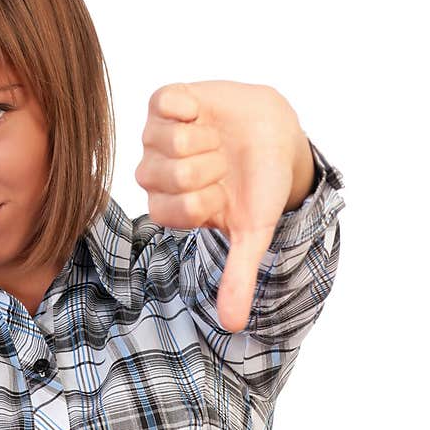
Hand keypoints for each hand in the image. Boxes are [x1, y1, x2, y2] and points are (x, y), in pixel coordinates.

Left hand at [135, 80, 307, 332]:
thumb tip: (233, 327)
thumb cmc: (258, 185)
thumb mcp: (251, 231)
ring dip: (204, 140)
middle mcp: (155, 173)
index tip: (222, 193)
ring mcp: (156, 136)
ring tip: (217, 139)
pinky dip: (189, 106)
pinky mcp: (165, 102)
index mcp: (167, 206)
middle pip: (165, 175)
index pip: (169, 210)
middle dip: (208, 168)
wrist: (274, 134)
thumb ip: (237, 275)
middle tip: (223, 164)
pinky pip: (163, 102)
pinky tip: (202, 112)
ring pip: (166, 140)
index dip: (205, 199)